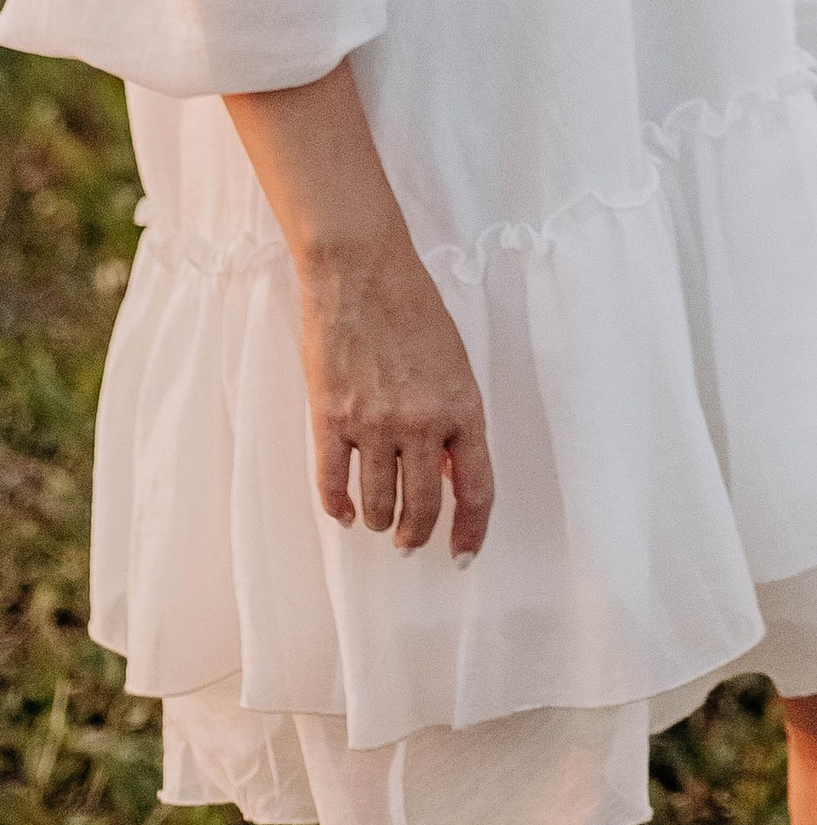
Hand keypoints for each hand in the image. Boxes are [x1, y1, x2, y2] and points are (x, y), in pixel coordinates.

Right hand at [294, 228, 494, 560]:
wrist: (362, 271)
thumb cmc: (414, 308)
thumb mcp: (454, 364)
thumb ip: (454, 419)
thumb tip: (448, 473)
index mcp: (462, 408)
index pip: (477, 489)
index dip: (471, 530)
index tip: (464, 554)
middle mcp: (421, 424)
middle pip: (423, 506)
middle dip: (417, 534)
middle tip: (410, 544)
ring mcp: (373, 424)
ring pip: (377, 502)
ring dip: (380, 520)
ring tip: (380, 521)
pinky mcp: (330, 418)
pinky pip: (332, 483)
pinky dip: (338, 507)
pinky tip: (345, 513)